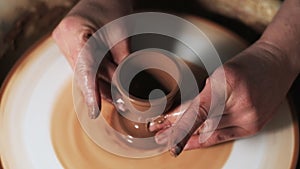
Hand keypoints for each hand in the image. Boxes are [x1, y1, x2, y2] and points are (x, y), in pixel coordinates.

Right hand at [52, 0, 131, 117]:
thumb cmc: (113, 7)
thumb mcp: (121, 35)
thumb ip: (122, 61)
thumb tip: (125, 86)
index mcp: (74, 32)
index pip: (83, 68)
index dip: (90, 91)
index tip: (94, 110)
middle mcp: (64, 39)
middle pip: (83, 73)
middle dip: (101, 91)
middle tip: (118, 104)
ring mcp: (64, 43)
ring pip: (83, 73)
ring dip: (99, 86)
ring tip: (116, 99)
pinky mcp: (70, 46)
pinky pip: (83, 67)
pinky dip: (96, 77)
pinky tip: (108, 87)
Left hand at [150, 41, 298, 155]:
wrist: (277, 64)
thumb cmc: (248, 64)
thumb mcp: (220, 73)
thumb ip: (203, 95)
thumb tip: (180, 114)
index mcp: (228, 82)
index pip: (199, 110)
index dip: (180, 128)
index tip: (166, 138)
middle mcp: (240, 103)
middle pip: (202, 123)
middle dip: (178, 131)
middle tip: (159, 134)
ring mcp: (249, 117)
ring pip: (211, 133)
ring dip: (189, 137)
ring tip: (172, 139)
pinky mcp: (253, 126)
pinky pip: (224, 137)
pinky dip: (206, 140)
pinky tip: (192, 142)